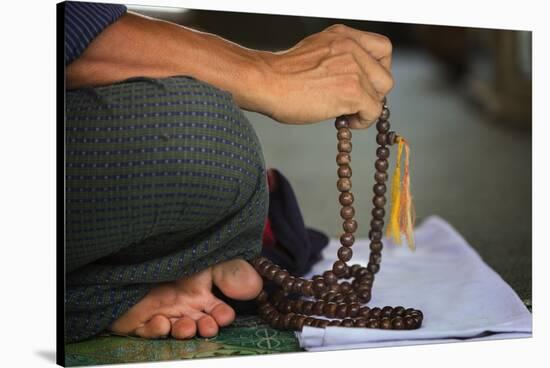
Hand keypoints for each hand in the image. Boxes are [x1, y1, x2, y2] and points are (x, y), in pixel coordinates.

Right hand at [258, 24, 393, 128]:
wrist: (266, 82)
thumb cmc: (281, 75)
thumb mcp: (316, 51)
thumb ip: (338, 58)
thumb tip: (352, 79)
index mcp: (343, 35)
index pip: (383, 48)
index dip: (379, 69)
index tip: (366, 83)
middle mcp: (352, 47)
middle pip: (385, 74)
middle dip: (373, 92)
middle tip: (355, 102)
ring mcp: (353, 69)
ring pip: (381, 94)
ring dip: (367, 107)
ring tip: (347, 113)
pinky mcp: (352, 91)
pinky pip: (373, 111)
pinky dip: (363, 121)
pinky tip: (345, 120)